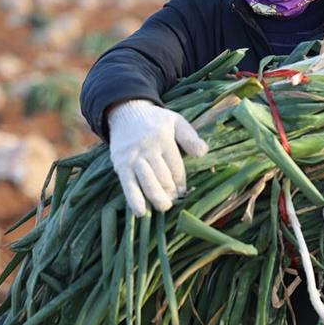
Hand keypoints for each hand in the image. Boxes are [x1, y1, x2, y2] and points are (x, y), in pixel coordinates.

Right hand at [108, 99, 207, 216]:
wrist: (125, 112)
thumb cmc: (155, 121)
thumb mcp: (175, 121)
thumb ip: (190, 137)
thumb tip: (203, 152)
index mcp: (163, 138)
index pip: (175, 165)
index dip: (181, 181)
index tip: (183, 191)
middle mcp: (147, 149)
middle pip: (162, 175)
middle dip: (170, 190)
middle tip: (174, 200)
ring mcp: (133, 158)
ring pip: (146, 181)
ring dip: (156, 196)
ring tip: (164, 206)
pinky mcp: (120, 165)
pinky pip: (127, 185)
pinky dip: (134, 199)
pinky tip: (140, 212)